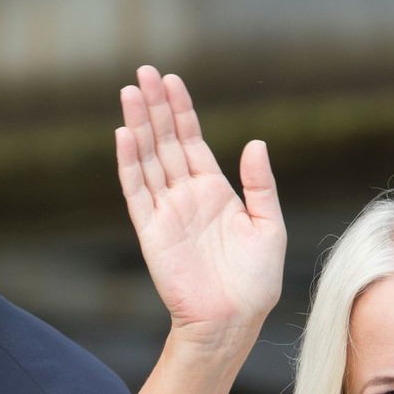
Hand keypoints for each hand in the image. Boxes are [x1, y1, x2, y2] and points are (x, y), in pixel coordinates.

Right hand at [117, 66, 286, 352]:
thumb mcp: (269, 226)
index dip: (181, 110)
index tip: (171, 80)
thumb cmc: (255, 283)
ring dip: (139, 125)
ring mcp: (167, 212)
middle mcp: (187, 196)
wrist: (231, 322)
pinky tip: (124, 134)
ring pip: (148, 158)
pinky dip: (129, 163)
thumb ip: (260, 184)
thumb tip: (255, 142)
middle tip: (143, 72)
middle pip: (166, 142)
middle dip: (155, 107)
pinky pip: (137, 190)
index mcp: (215, 192)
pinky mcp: (151, 231)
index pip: (193, 141)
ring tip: (130, 91)